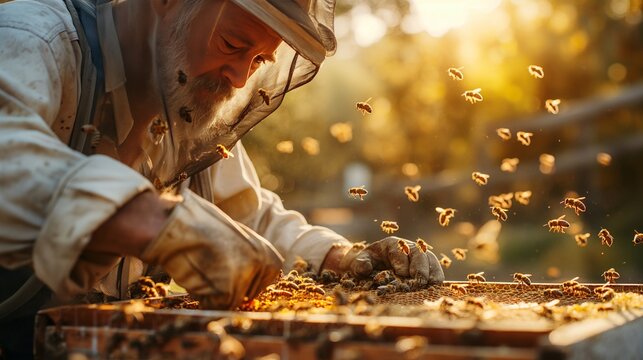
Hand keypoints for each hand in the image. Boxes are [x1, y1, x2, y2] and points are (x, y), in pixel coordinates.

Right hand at [140, 189, 282, 308]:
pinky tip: (197, 276)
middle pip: (248, 295)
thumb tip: (248, 285)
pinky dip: (204, 297)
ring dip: (214, 292)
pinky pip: (216, 305)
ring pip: (231, 302)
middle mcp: (262, 265)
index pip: (265, 281)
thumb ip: (247, 259)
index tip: (229, 273)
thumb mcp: (236, 240)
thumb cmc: (202, 230)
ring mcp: (246, 277)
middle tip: (212, 270)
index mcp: (268, 253)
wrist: (180, 226)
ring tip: (203, 269)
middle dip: (230, 289)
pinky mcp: (229, 291)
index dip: (245, 281)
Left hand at [338, 237, 443, 283]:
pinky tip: (433, 289)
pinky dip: (436, 279)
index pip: (400, 250)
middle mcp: (407, 248)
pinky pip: (435, 270)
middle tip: (417, 282)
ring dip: (431, 273)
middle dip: (419, 268)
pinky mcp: (425, 267)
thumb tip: (365, 269)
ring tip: (429, 285)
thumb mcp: (357, 262)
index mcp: (391, 244)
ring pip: (430, 260)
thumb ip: (359, 264)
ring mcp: (418, 257)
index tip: (401, 274)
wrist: (369, 265)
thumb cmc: (364, 263)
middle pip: (419, 253)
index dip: (401, 262)